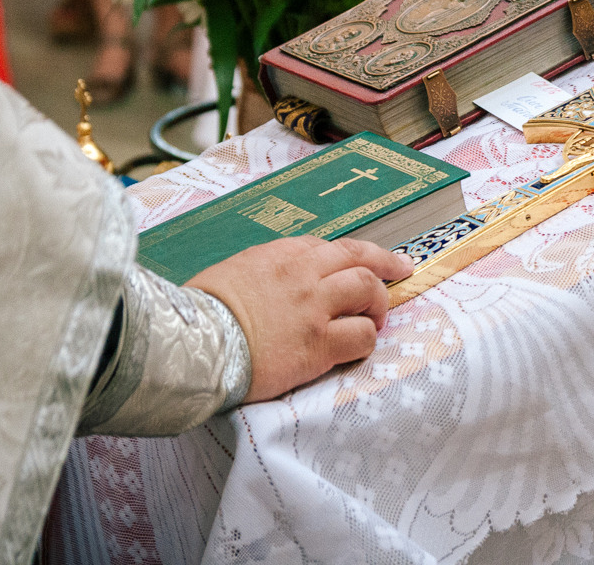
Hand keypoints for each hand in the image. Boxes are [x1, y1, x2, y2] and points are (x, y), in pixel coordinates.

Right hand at [187, 236, 414, 402]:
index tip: (366, 259)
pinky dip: (367, 340)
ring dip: (379, 304)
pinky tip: (360, 346)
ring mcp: (315, 308)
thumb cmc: (202, 311)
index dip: (354, 254)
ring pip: (368, 291)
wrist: (193, 343)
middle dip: (386, 264)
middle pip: (361, 258)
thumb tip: (272, 282)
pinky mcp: (319, 345)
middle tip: (401, 270)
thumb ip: (263, 270)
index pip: (330, 247)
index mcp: (281, 254)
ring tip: (377, 318)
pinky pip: (361, 337)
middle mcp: (304, 274)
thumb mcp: (232, 271)